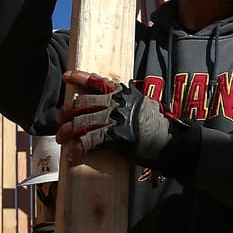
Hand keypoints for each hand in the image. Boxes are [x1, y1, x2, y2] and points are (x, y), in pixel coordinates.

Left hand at [56, 70, 172, 165]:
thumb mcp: (141, 105)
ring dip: (67, 132)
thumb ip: (125, 102)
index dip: (78, 78)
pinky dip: (78, 149)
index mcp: (122, 93)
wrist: (172, 143)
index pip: (96, 81)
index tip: (66, 77)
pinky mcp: (115, 136)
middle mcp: (116, 102)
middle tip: (60, 122)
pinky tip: (73, 156)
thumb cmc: (157, 127)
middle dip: (66, 113)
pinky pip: (89, 141)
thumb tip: (109, 105)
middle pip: (81, 103)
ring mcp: (115, 118)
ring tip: (62, 139)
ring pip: (81, 122)